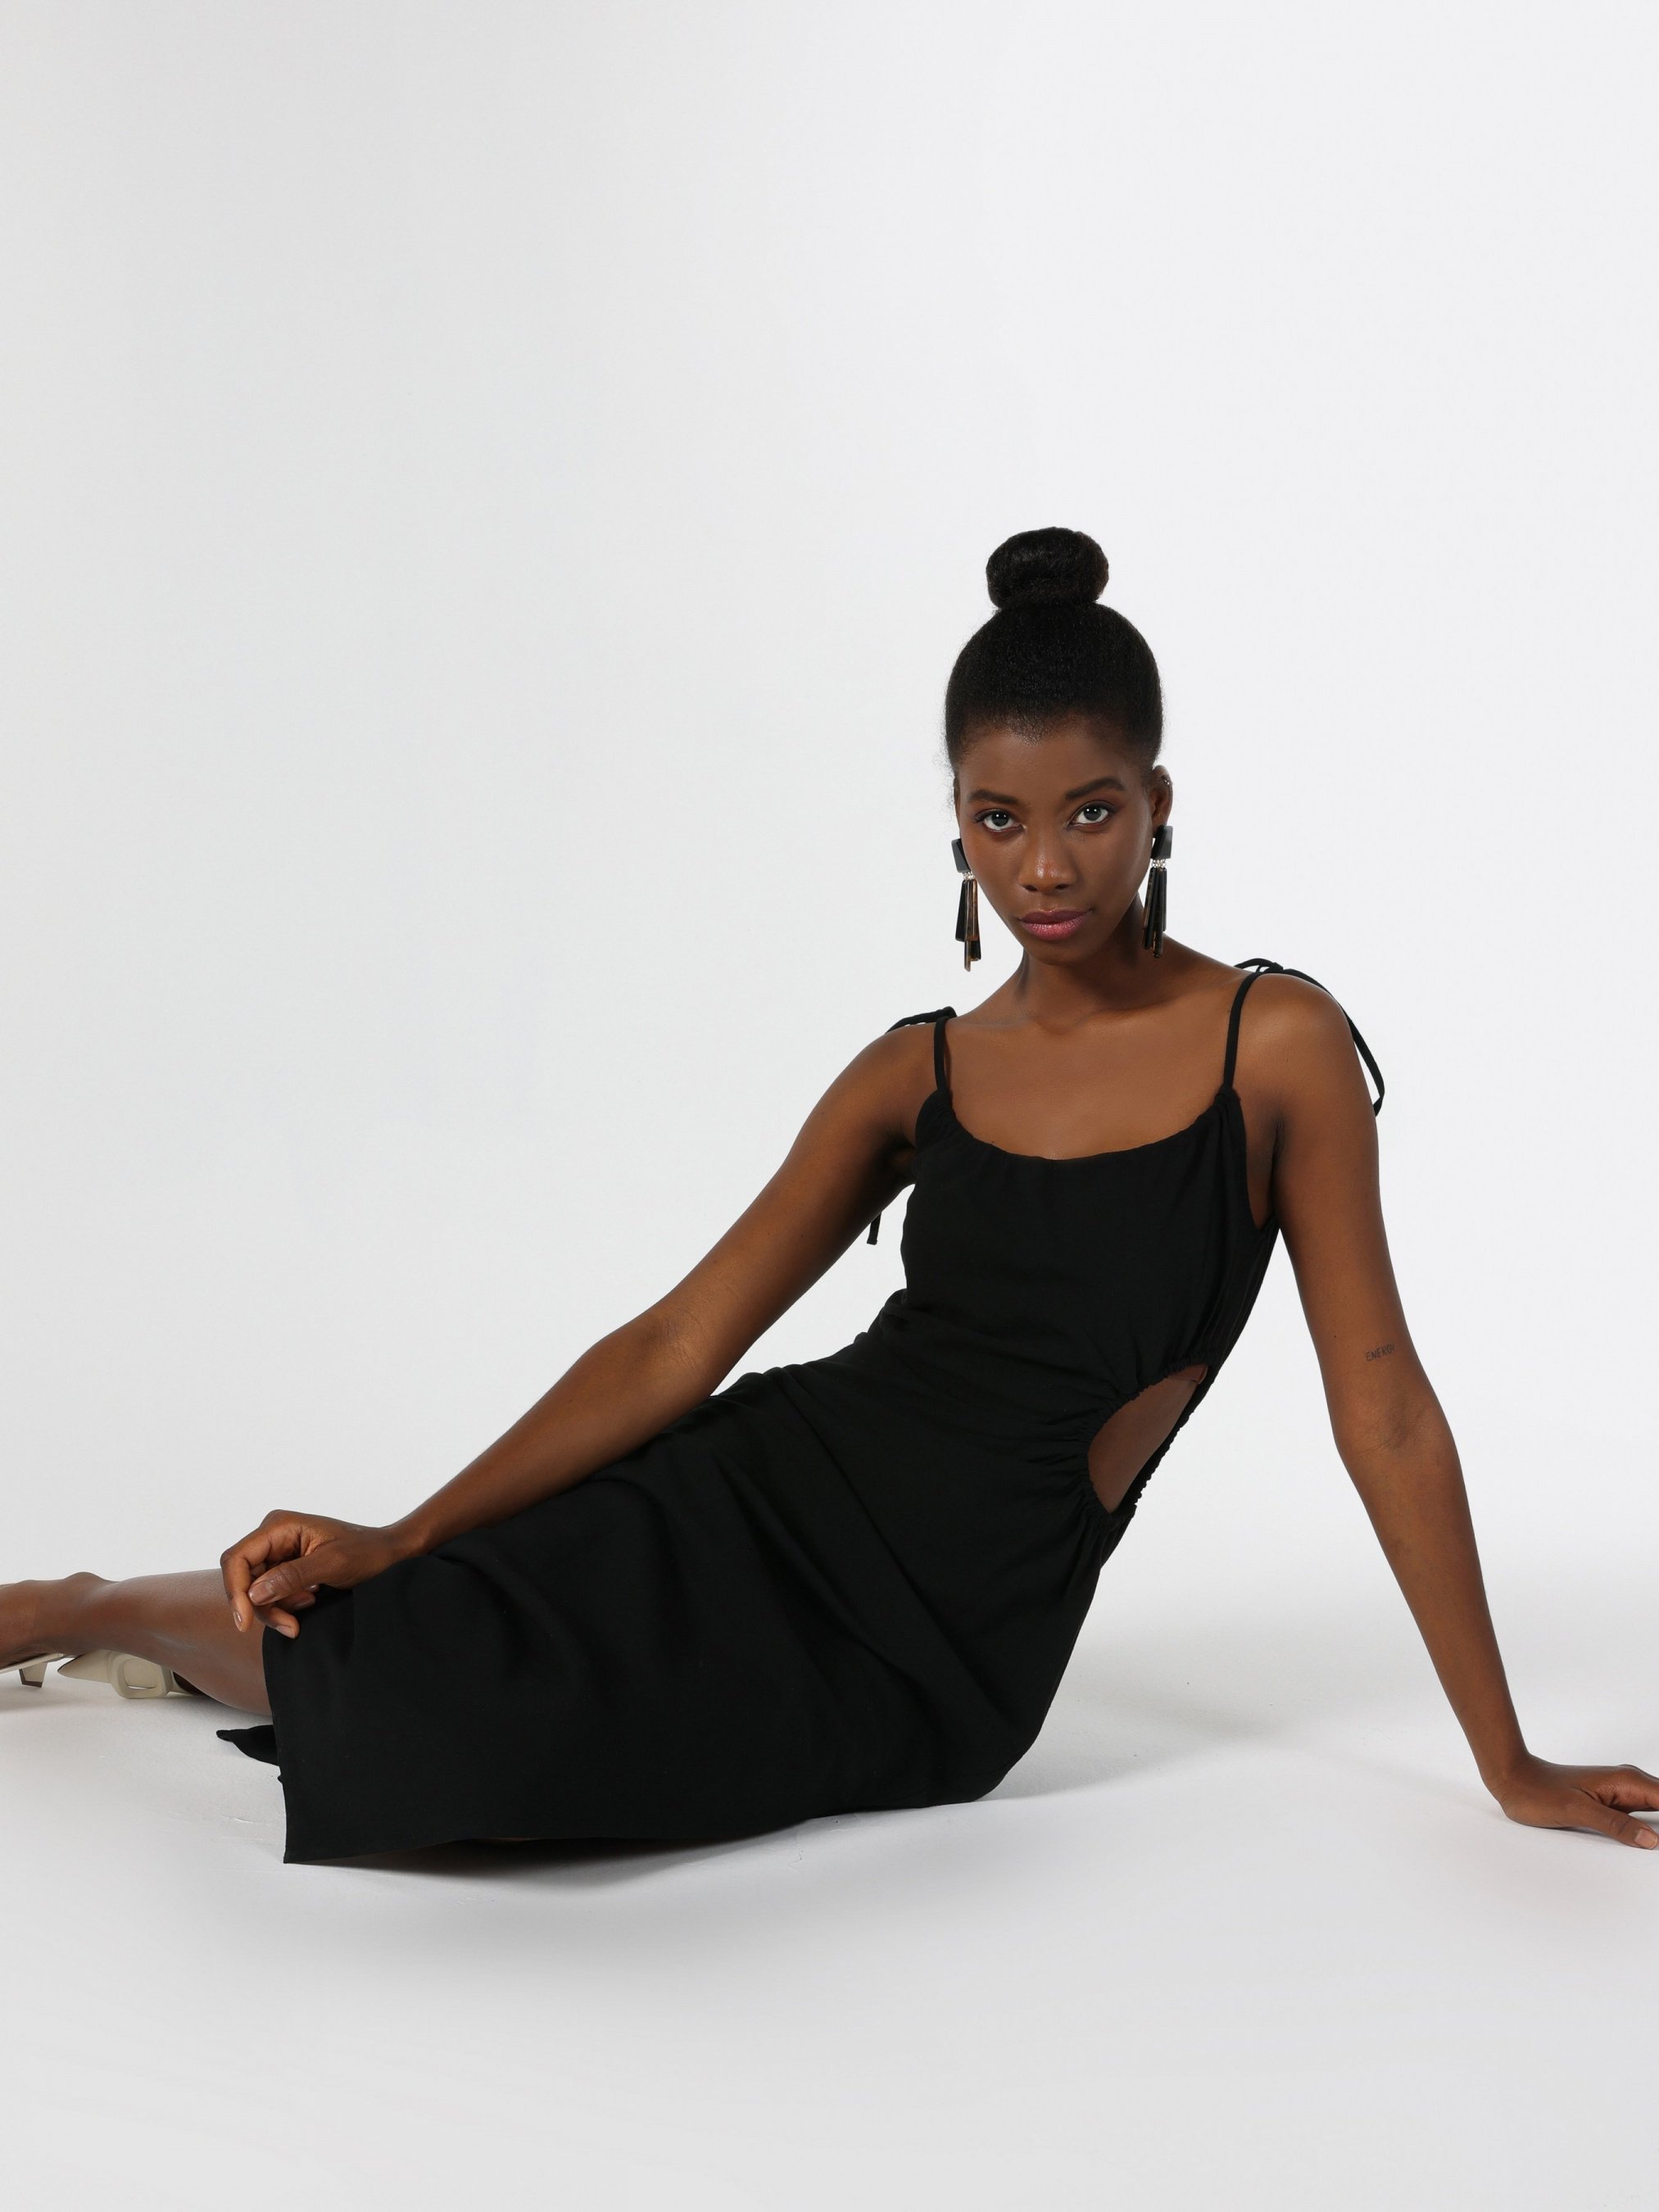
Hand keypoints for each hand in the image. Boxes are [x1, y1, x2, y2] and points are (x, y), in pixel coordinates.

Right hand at [220, 1510, 416, 1637]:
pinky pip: (270, 1594)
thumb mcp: (332, 1564)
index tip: (245, 1623)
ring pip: (255, 1592)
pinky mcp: (285, 1567)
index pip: (237, 1559)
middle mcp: (273, 1536)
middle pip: (244, 1579)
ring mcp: (278, 1552)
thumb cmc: (366, 1552)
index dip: (235, 1591)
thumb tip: (254, 1593)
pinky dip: (285, 1606)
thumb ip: (293, 1576)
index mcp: (279, 1526)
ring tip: (310, 1605)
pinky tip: (311, 1601)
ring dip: (277, 1608)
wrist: (388, 1553)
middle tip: (291, 1626)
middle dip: (263, 1607)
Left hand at [1488, 1753, 1658, 1848]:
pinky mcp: (1612, 1803)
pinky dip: (1649, 1828)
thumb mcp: (1577, 1810)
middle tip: (1658, 1851)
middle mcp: (1628, 1783)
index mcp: (1627, 1780)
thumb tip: (1651, 1839)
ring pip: (1657, 1810)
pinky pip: (1641, 1815)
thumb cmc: (1539, 1792)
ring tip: (1654, 1849)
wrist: (1514, 1780)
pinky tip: (1647, 1842)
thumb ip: (1615, 1823)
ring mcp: (1621, 1793)